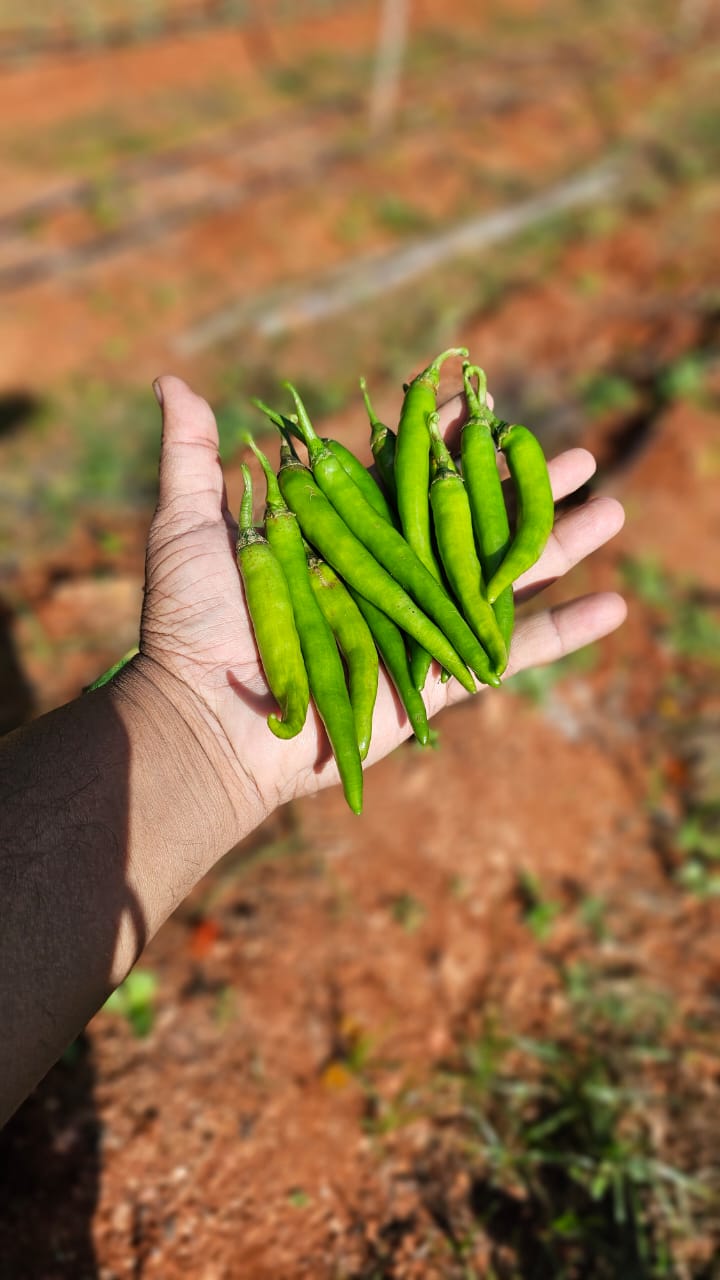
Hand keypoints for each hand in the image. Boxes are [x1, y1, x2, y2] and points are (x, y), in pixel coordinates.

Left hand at [139, 376, 625, 820]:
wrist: (208, 719)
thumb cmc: (193, 623)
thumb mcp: (186, 526)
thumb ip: (191, 456)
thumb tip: (173, 381)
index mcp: (339, 532)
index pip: (405, 475)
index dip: (444, 441)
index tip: (481, 404)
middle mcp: (384, 573)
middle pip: (469, 520)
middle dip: (523, 486)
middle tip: (577, 452)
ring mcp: (414, 625)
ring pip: (501, 577)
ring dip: (559, 545)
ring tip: (614, 510)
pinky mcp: (435, 677)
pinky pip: (507, 652)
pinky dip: (562, 632)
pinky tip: (614, 605)